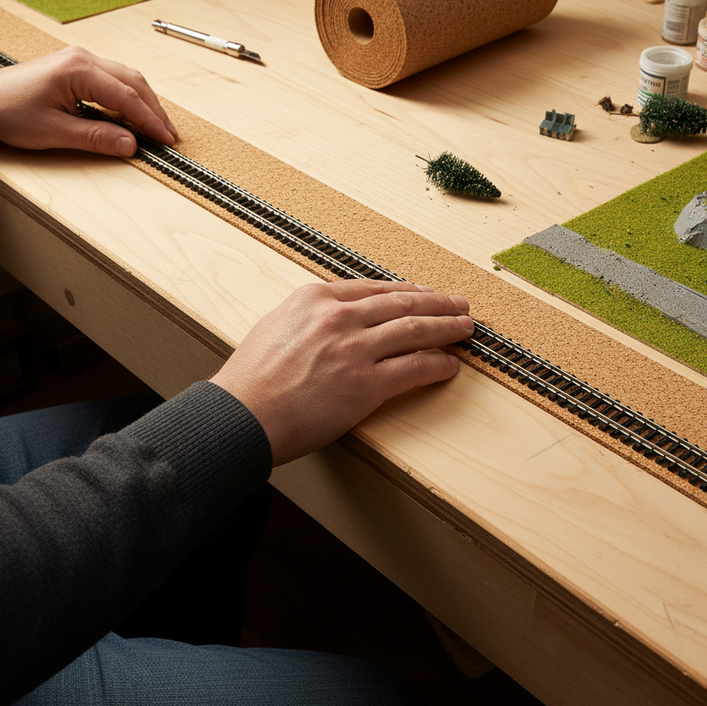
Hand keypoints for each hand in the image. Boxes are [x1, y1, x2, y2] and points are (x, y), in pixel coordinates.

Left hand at [0, 47, 177, 156]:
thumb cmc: (8, 112)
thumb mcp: (54, 132)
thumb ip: (96, 137)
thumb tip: (130, 144)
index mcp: (78, 70)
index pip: (126, 98)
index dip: (149, 121)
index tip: (165, 140)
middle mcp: (83, 58)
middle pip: (133, 83)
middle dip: (153, 110)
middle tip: (168, 135)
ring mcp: (80, 59)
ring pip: (126, 79)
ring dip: (143, 103)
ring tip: (156, 126)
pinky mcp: (76, 67)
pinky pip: (112, 79)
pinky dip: (128, 97)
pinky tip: (132, 114)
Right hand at [210, 280, 473, 465]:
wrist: (241, 415)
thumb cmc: (251, 380)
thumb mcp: (275, 326)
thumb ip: (308, 317)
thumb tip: (330, 318)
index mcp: (316, 299)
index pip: (375, 289)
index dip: (406, 291)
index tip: (424, 292)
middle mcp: (339, 317)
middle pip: (402, 304)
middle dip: (437, 302)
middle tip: (459, 304)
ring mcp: (354, 349)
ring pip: (416, 330)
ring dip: (447, 328)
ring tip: (465, 329)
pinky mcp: (365, 385)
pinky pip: (414, 368)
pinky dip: (438, 364)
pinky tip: (450, 365)